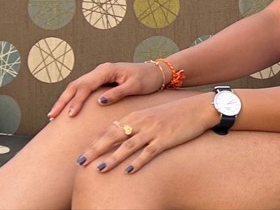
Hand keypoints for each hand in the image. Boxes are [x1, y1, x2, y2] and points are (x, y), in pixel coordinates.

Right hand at [48, 61, 164, 119]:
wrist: (156, 72)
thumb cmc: (147, 79)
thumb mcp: (135, 86)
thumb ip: (117, 93)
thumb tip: (99, 102)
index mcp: (106, 70)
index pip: (86, 86)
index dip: (76, 100)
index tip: (69, 114)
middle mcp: (100, 71)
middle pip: (76, 85)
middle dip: (63, 100)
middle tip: (52, 116)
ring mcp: (99, 75)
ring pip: (76, 86)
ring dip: (65, 99)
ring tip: (53, 115)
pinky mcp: (101, 80)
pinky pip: (82, 89)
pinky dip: (73, 98)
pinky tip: (66, 109)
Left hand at [80, 94, 217, 174]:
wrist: (198, 108)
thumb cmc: (174, 114)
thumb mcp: (151, 116)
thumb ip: (135, 125)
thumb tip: (120, 137)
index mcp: (136, 116)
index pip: (110, 129)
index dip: (94, 142)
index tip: (82, 153)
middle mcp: (141, 122)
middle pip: (113, 137)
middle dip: (95, 150)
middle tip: (81, 162)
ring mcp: (153, 131)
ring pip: (128, 146)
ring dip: (112, 158)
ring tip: (99, 169)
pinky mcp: (165, 139)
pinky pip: (149, 152)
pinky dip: (138, 162)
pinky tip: (129, 171)